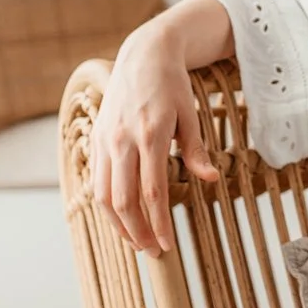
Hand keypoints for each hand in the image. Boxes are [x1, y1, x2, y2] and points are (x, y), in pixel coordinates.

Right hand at [91, 22, 220, 256]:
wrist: (143, 55)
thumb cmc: (172, 85)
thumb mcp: (191, 115)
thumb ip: (197, 150)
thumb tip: (211, 180)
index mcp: (152, 135)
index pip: (153, 192)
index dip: (159, 223)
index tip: (167, 245)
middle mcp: (123, 140)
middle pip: (124, 200)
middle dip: (136, 232)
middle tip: (151, 252)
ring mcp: (105, 139)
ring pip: (104, 194)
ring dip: (118, 223)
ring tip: (135, 241)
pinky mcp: (96, 138)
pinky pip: (98, 179)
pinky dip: (107, 203)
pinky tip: (121, 216)